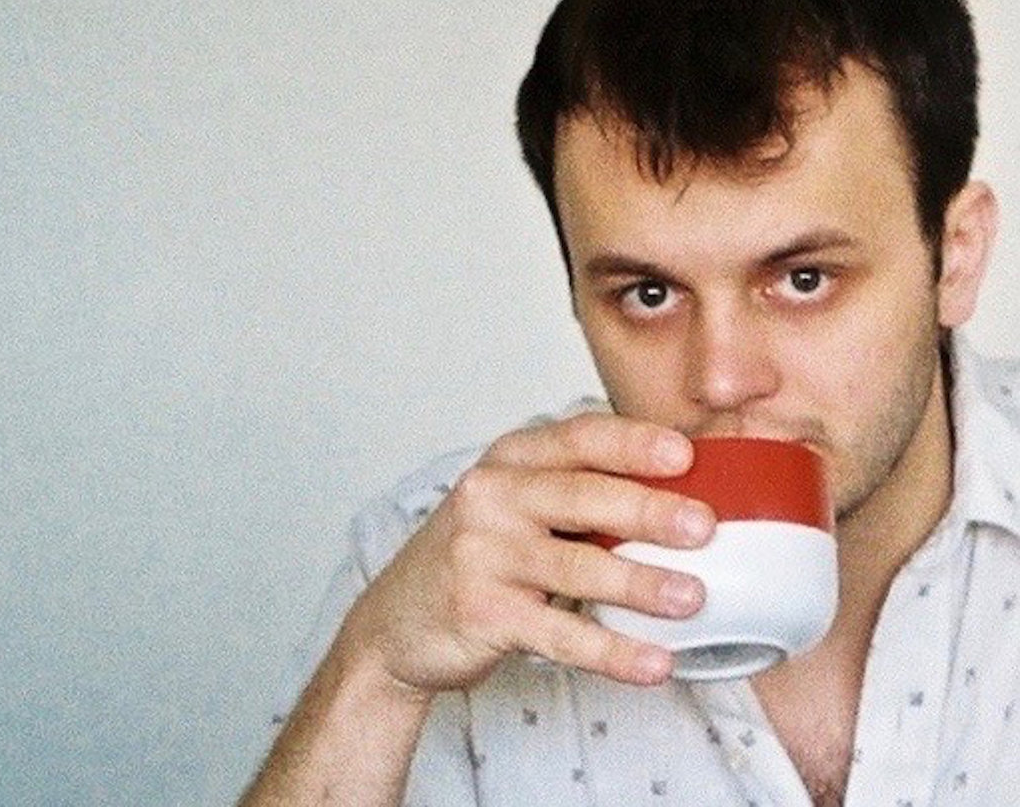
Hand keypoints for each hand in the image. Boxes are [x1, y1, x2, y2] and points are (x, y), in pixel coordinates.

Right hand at [336, 412, 715, 693]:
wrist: (397, 621)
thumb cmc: (476, 555)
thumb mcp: (514, 503)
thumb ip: (576, 490)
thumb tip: (680, 490)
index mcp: (510, 460)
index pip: (578, 438)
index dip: (633, 442)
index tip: (685, 453)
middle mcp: (492, 496)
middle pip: (580, 496)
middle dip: (647, 510)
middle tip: (704, 526)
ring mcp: (483, 554)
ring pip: (575, 567)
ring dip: (639, 584)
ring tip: (693, 597)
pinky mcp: (482, 612)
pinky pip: (559, 635)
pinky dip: (612, 652)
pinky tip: (653, 663)